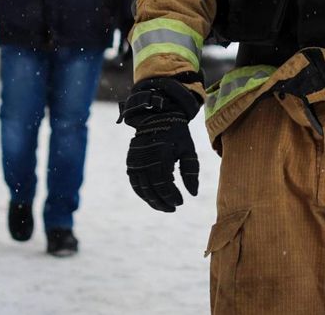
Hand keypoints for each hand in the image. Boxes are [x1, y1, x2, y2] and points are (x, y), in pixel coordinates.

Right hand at [118, 77, 201, 211]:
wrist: (156, 117)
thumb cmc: (177, 134)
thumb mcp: (188, 149)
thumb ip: (191, 171)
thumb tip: (193, 194)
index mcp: (161, 156)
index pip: (164, 184)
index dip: (172, 196)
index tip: (181, 203)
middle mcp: (145, 160)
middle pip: (152, 190)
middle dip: (163, 202)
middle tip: (173, 208)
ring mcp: (136, 162)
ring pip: (142, 189)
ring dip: (152, 201)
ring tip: (164, 207)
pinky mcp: (131, 163)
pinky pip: (135, 183)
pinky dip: (143, 194)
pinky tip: (152, 199)